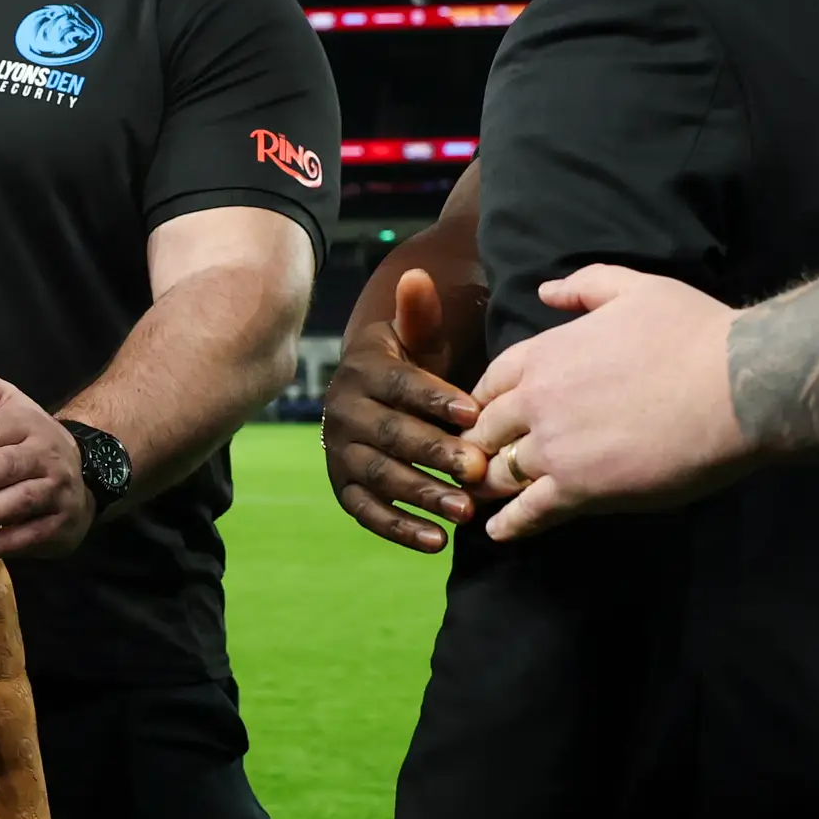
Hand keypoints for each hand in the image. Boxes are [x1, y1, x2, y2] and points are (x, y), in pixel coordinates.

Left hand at [0, 340, 92, 563]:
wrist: (88, 472)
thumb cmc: (26, 437)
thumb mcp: (3, 404)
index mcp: (26, 423)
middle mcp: (45, 456)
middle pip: (8, 466)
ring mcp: (57, 492)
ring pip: (22, 501)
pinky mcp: (60, 525)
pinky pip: (33, 535)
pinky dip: (4, 543)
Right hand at [324, 270, 485, 553]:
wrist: (373, 396)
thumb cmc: (411, 365)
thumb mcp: (415, 338)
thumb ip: (419, 315)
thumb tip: (416, 276)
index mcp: (364, 371)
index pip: (401, 386)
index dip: (435, 400)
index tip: (474, 415)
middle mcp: (344, 412)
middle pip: (391, 435)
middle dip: (434, 454)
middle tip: (477, 470)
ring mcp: (340, 454)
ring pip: (380, 476)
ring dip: (421, 495)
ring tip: (465, 512)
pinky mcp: (344, 489)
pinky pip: (368, 512)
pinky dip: (400, 529)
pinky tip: (437, 542)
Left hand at [465, 265, 751, 540]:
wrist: (734, 386)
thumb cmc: (693, 333)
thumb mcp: (635, 289)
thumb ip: (585, 286)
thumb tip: (546, 291)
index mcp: (546, 353)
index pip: (491, 382)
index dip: (486, 402)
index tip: (487, 417)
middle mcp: (537, 400)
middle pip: (486, 430)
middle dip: (480, 445)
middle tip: (478, 463)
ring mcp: (554, 447)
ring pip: (501, 473)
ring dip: (490, 485)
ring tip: (483, 499)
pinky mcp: (579, 489)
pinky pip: (529, 512)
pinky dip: (510, 524)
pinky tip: (500, 532)